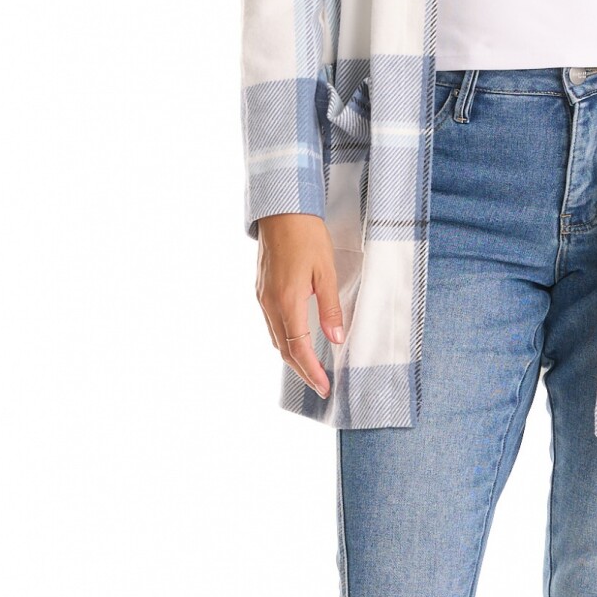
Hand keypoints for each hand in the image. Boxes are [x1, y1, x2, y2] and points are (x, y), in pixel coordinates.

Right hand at [255, 213, 346, 399]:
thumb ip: (330, 307)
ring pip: (276, 338)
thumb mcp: (326, 270)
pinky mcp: (262, 289)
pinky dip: (285, 339)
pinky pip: (272, 324)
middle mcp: (270, 304)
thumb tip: (335, 339)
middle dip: (303, 370)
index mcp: (287, 301)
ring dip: (293, 356)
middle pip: (284, 349)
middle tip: (321, 385)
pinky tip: (298, 339)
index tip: (325, 387)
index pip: (298, 349)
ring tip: (312, 368)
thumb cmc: (307, 235)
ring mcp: (263, 297)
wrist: (281, 209)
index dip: (312, 371)